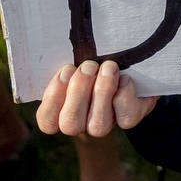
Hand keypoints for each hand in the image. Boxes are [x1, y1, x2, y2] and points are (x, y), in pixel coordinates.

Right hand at [35, 59, 157, 136]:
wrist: (132, 61)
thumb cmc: (95, 58)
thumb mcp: (76, 58)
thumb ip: (61, 59)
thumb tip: (51, 54)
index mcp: (63, 109)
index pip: (48, 122)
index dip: (54, 99)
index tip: (66, 70)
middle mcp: (83, 122)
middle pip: (70, 124)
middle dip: (79, 91)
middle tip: (89, 66)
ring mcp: (106, 122)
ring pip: (97, 125)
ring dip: (102, 92)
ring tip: (108, 67)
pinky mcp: (129, 117)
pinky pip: (125, 118)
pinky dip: (125, 95)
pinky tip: (125, 78)